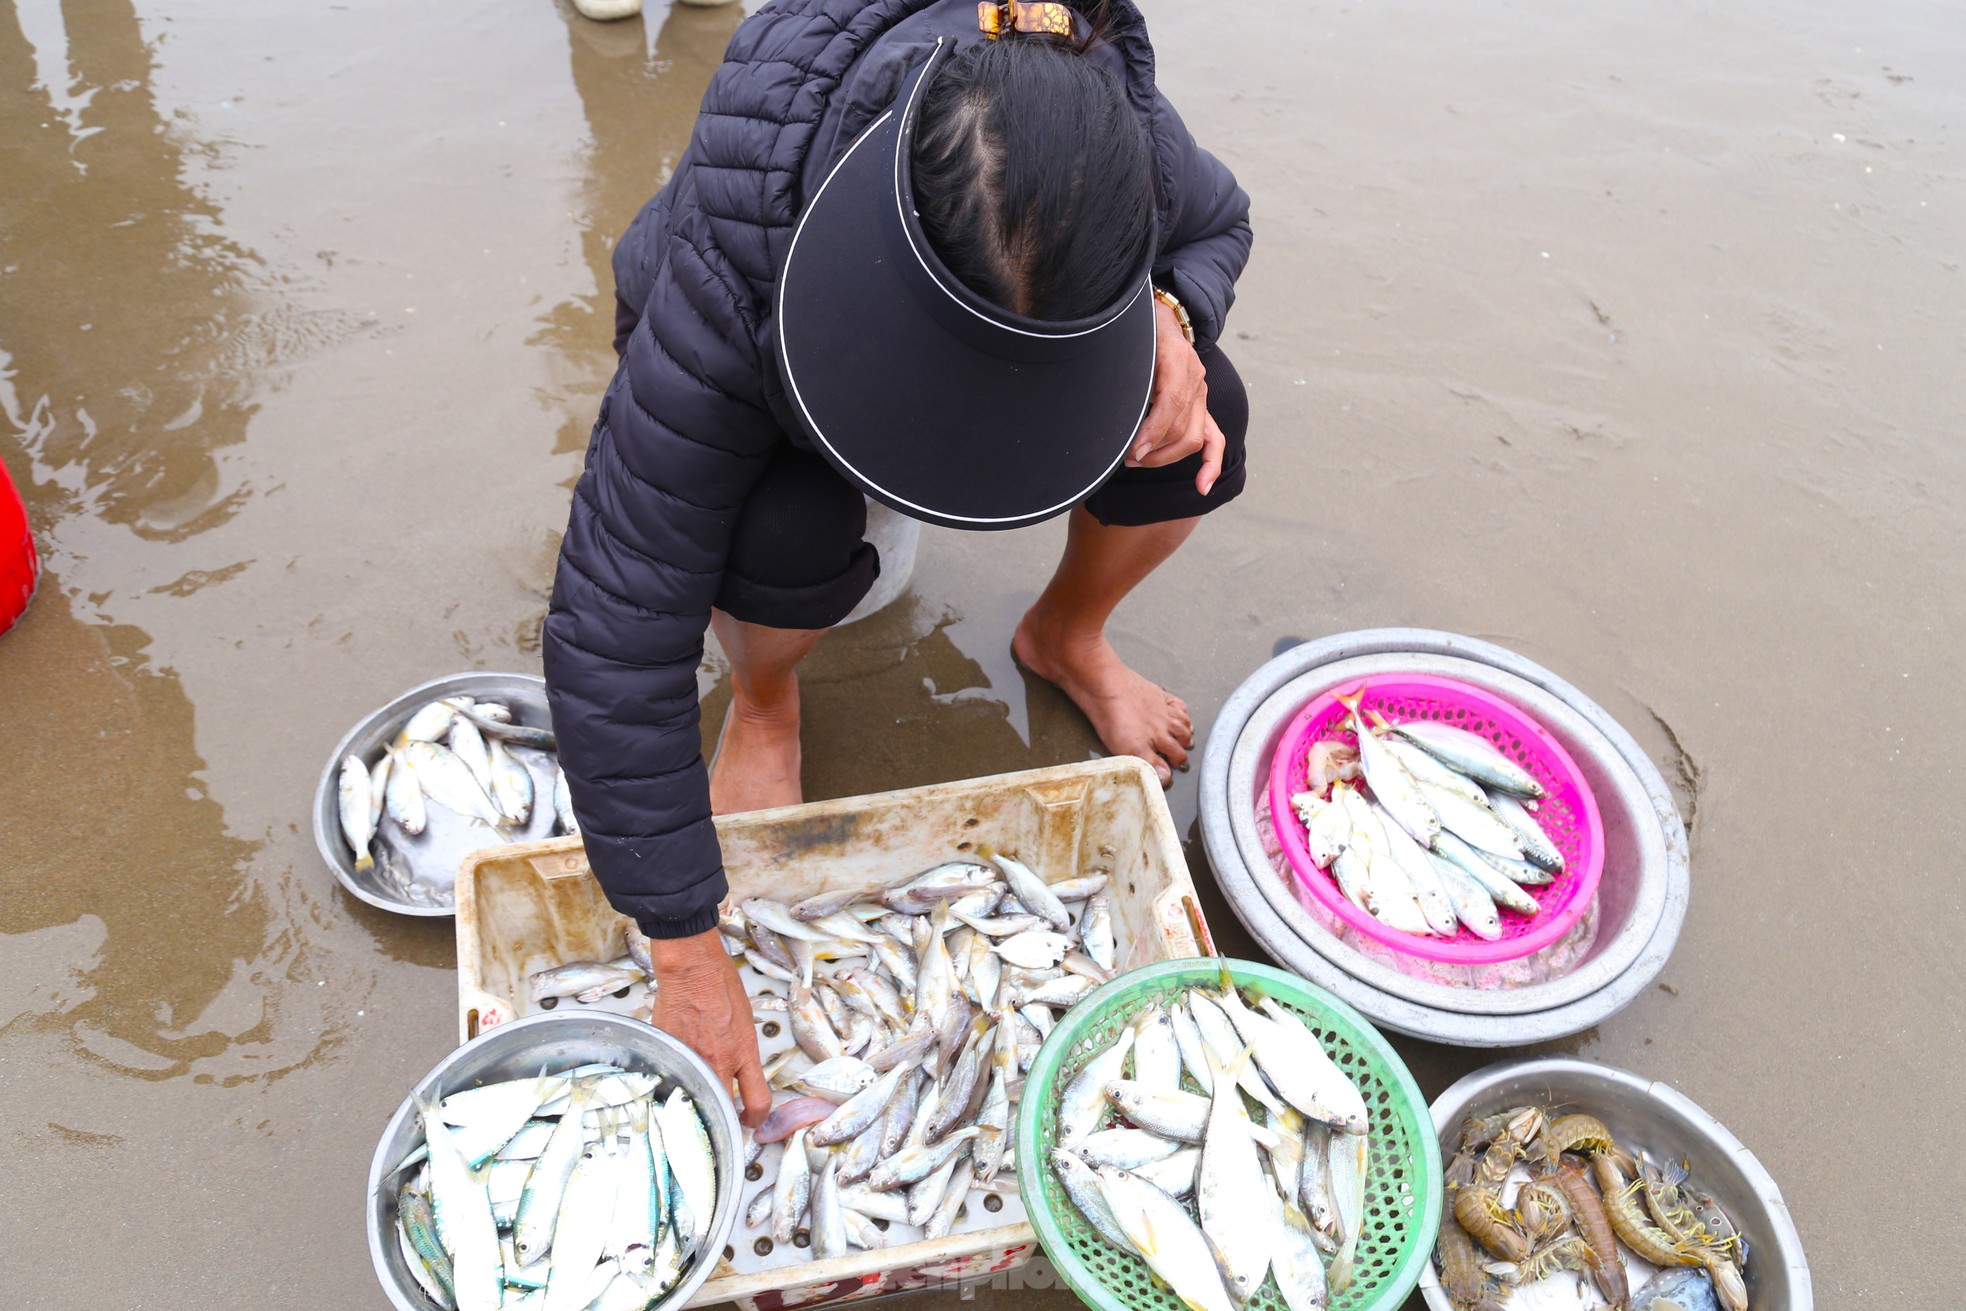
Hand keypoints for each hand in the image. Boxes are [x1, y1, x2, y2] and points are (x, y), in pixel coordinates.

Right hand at [646, 928, 770, 1128]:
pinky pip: (675, 1080)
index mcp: (743, 1054)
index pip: (758, 1102)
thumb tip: (738, 1070)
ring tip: (701, 1095)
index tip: (752, 1118)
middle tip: (725, 1116)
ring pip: (697, 1100)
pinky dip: (678, 1082)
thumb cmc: (720, 985)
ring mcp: (691, 1062)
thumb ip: (741, 1052)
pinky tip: (680, 1074)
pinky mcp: (669, 1055)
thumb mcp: (745, 1022)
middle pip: (726, 1113)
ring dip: (700, 1102)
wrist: (691, 969)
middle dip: (727, 1120)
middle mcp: (718, 1063)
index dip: (756, 1119)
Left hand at [1126, 296, 1224, 496]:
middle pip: (1181, 427)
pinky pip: (1214, 440)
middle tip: (1124, 457)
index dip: (1153, 431)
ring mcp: (1201, 394)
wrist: (1162, 318)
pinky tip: (1202, 486)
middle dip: (1153, 450)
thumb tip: (1107, 408)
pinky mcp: (1202, 407)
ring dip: (1165, 457)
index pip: (1171, 402)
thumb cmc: (1137, 333)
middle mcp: (1195, 377)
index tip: (1134, 450)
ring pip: (1193, 437)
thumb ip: (1123, 372)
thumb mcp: (1127, 346)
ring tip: (1137, 461)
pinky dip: (1210, 464)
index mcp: (1177, 358)